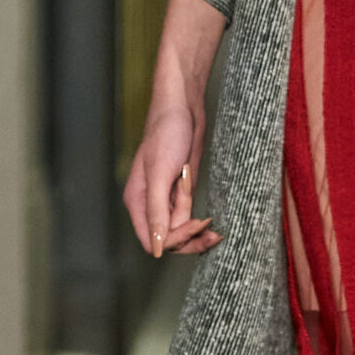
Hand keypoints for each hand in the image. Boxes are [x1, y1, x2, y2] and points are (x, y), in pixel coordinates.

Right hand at [120, 0, 228, 256]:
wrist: (184, 105)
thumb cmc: (167, 132)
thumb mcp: (160, 174)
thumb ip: (157, 212)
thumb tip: (155, 248)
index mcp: (138, 201)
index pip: (151, 239)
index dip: (174, 240)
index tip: (196, 226)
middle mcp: (150, 203)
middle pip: (167, 239)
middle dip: (189, 240)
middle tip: (212, 233)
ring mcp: (166, 198)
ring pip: (180, 231)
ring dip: (197, 235)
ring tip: (216, 232)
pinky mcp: (181, 191)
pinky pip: (188, 217)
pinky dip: (199, 224)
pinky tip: (213, 223)